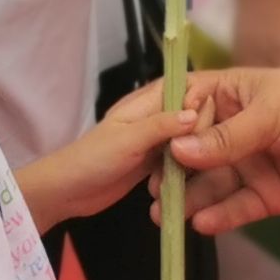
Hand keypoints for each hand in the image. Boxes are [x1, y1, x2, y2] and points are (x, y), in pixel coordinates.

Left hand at [19, 90, 197, 230]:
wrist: (68, 192)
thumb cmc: (93, 160)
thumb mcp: (128, 139)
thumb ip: (161, 126)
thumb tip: (196, 114)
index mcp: (144, 102)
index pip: (183, 87)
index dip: (200, 99)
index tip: (211, 123)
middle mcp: (153, 118)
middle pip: (189, 114)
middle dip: (199, 131)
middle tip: (203, 154)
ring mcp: (153, 141)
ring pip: (186, 139)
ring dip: (194, 153)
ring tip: (200, 170)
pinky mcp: (153, 163)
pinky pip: (178, 160)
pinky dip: (184, 168)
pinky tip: (191, 181)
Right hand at [162, 66, 279, 231]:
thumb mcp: (272, 113)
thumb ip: (226, 138)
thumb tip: (178, 150)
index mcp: (229, 96)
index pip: (184, 111)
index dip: (163, 131)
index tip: (138, 153)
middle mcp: (234, 131)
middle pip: (192, 154)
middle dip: (171, 173)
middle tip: (150, 192)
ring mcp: (251, 164)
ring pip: (210, 185)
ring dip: (188, 199)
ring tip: (165, 216)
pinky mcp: (269, 195)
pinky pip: (237, 208)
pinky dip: (219, 216)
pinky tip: (201, 223)